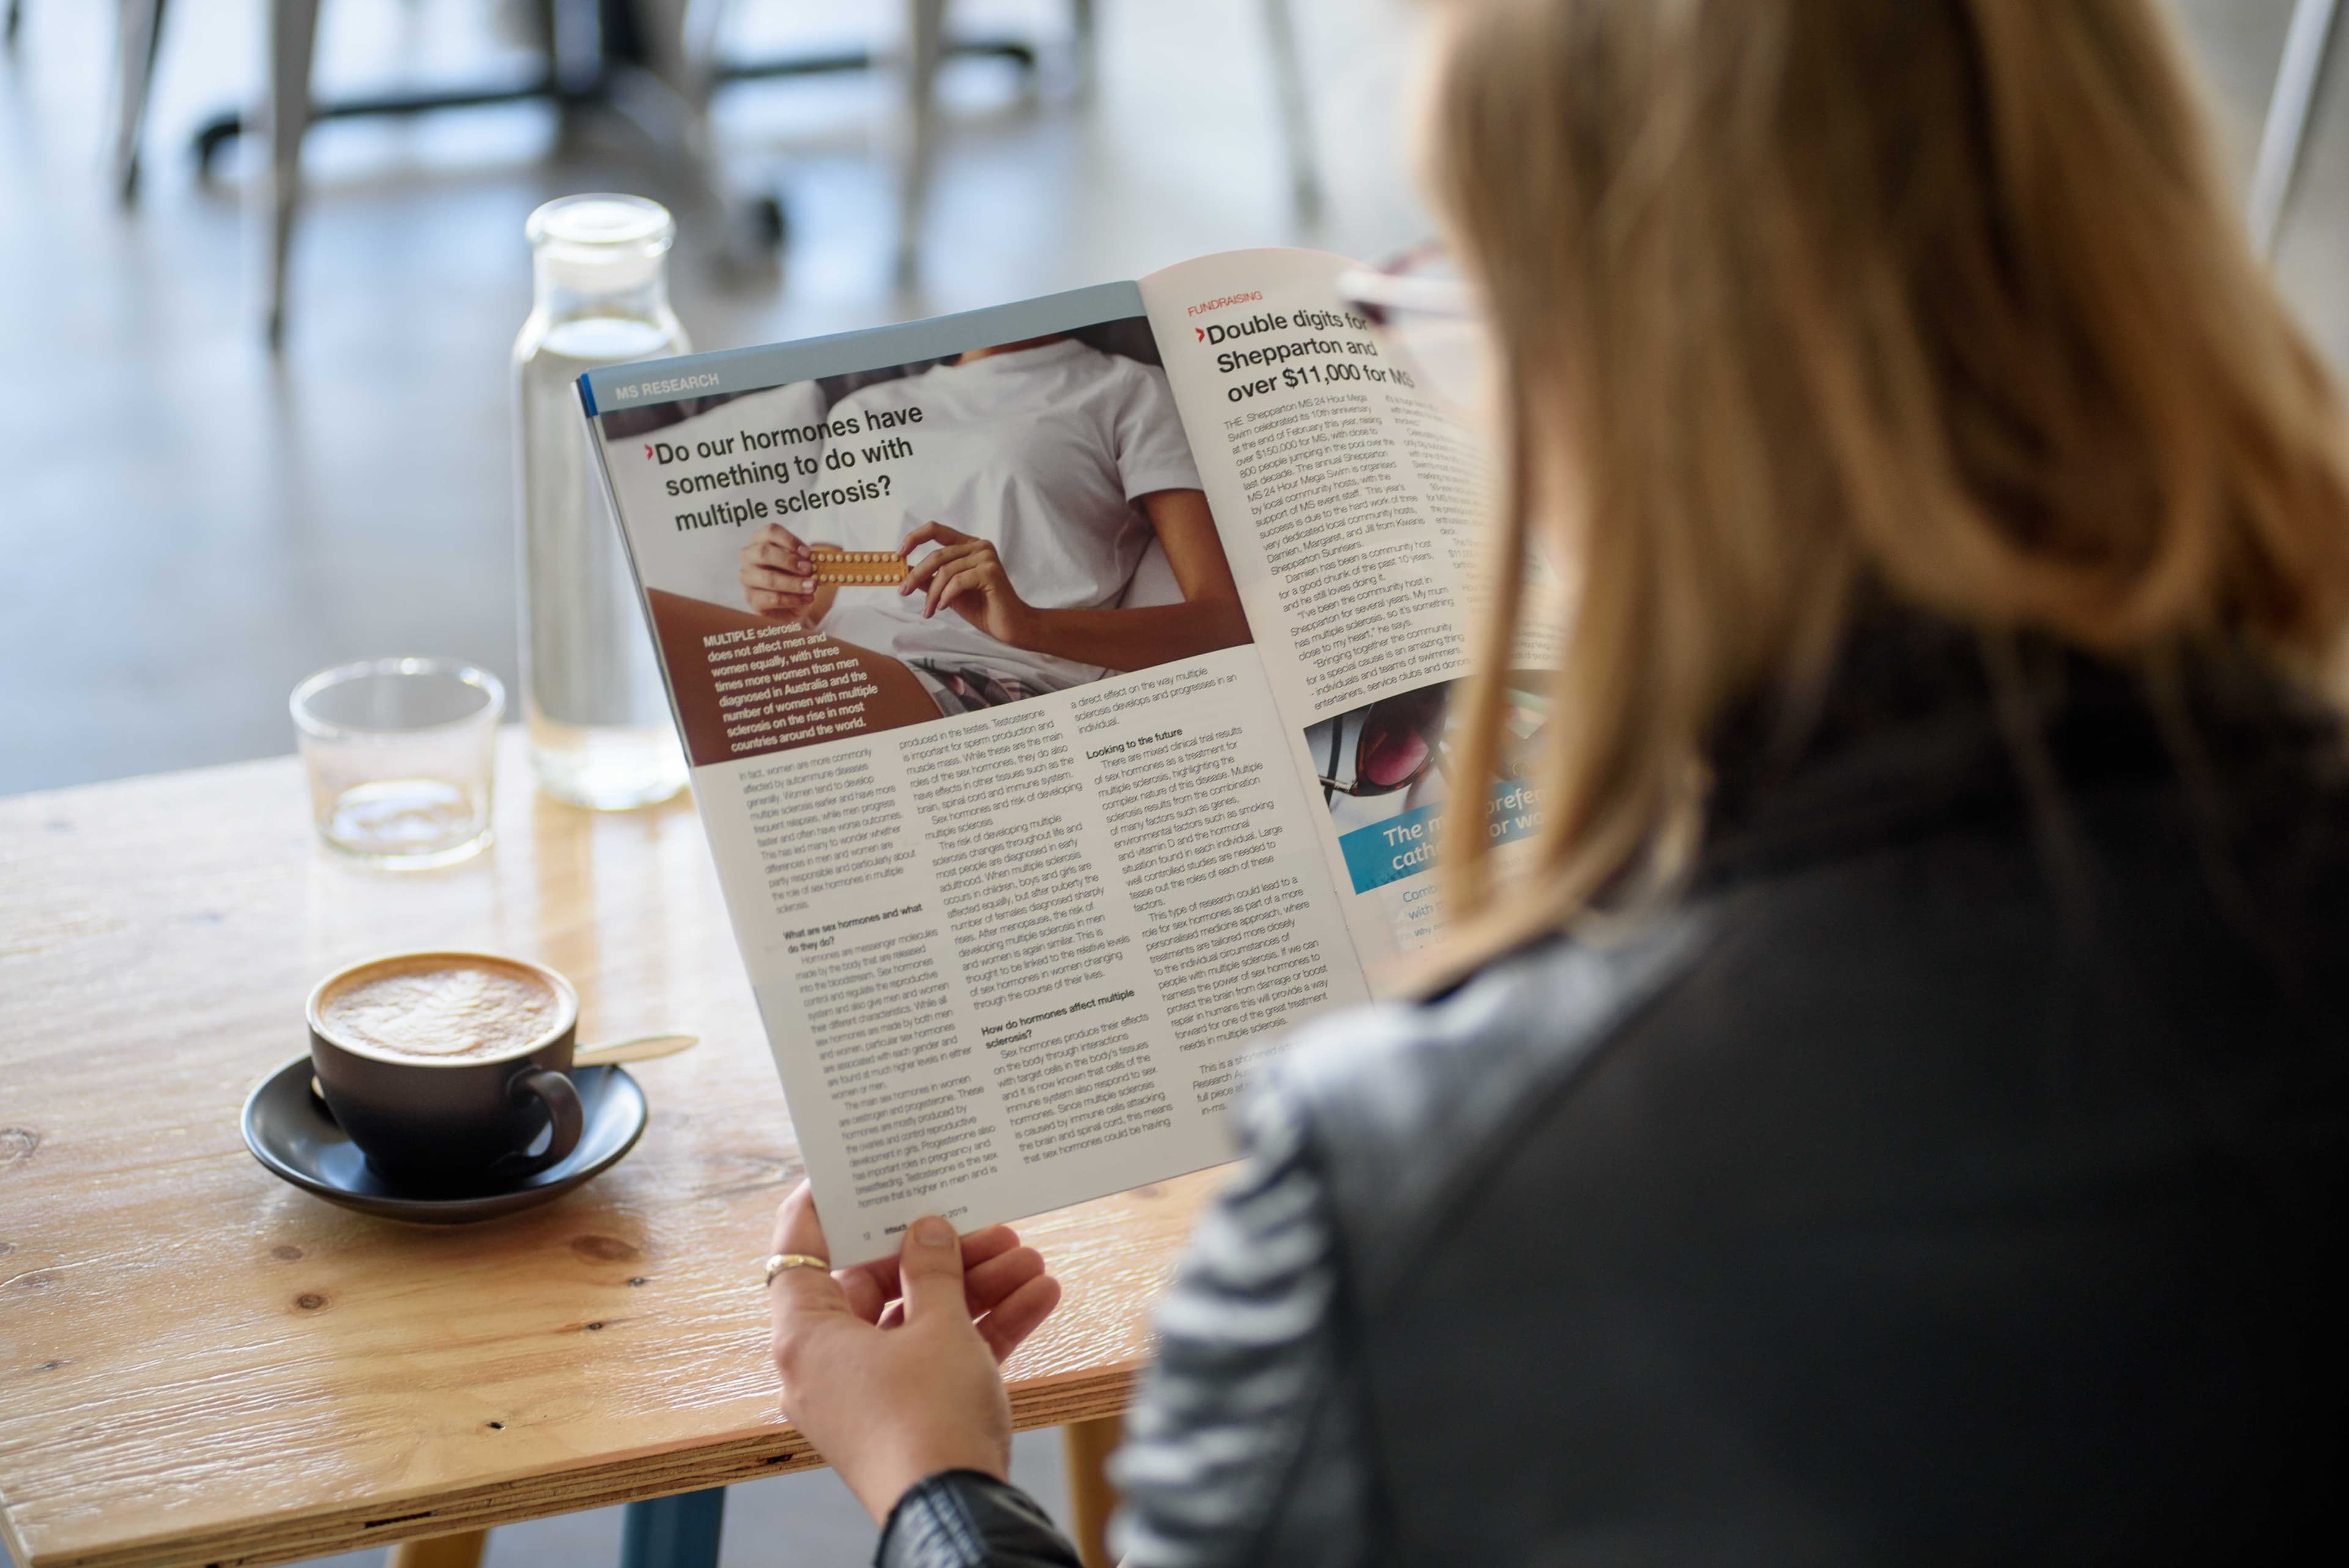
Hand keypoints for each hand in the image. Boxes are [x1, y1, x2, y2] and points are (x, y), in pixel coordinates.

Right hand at [739, 524, 818, 620]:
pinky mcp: (752, 599)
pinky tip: (807, 598)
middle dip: (789, 561)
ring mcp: (747, 578)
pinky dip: (793, 599)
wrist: (788, 604)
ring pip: (768, 578)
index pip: (770, 532)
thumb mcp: (798, 563)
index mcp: (759, 541)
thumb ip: (801, 559)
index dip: (790, 540)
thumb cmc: (791, 576)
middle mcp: (748, 557)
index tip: (807, 553)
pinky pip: (773, 599)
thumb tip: (811, 560)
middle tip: (809, 569)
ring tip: (812, 586)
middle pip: (764, 552)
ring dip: (794, 583)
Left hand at [766, 1181, 1062, 1523]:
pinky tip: (1039, 1297)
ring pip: (920, 1318)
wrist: (956, 1511)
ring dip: (977, 1287)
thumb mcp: (938, 1328)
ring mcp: (869, 1391)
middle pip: (878, 1283)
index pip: (800, 1251)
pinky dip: (984, 1328)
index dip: (828, 1207)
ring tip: (1030, 1259)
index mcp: (808, 1335)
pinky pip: (942, 1355)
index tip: (858, 1172)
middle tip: (990, 1224)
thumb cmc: (927, 1418)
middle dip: (944, 1252)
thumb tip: (926, 1230)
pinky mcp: (908, 1414)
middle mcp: (828, 1362)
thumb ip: (932, 1269)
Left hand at [899, 523, 1036, 646]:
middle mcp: (979, 546)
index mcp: (969, 545)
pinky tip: (943, 607)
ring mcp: (986, 557)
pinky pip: (957, 581)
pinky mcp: (991, 572)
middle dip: (916, 575)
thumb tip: (905, 572)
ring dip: (931, 593)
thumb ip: (931, 579)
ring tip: (928, 610)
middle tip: (903, 591)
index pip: (936, 530)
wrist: (1010, 625)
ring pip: (945, 571)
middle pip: (937, 555)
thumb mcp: (948, 592)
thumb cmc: (983, 608)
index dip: (914, 538)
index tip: (899, 554)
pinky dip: (946, 596)